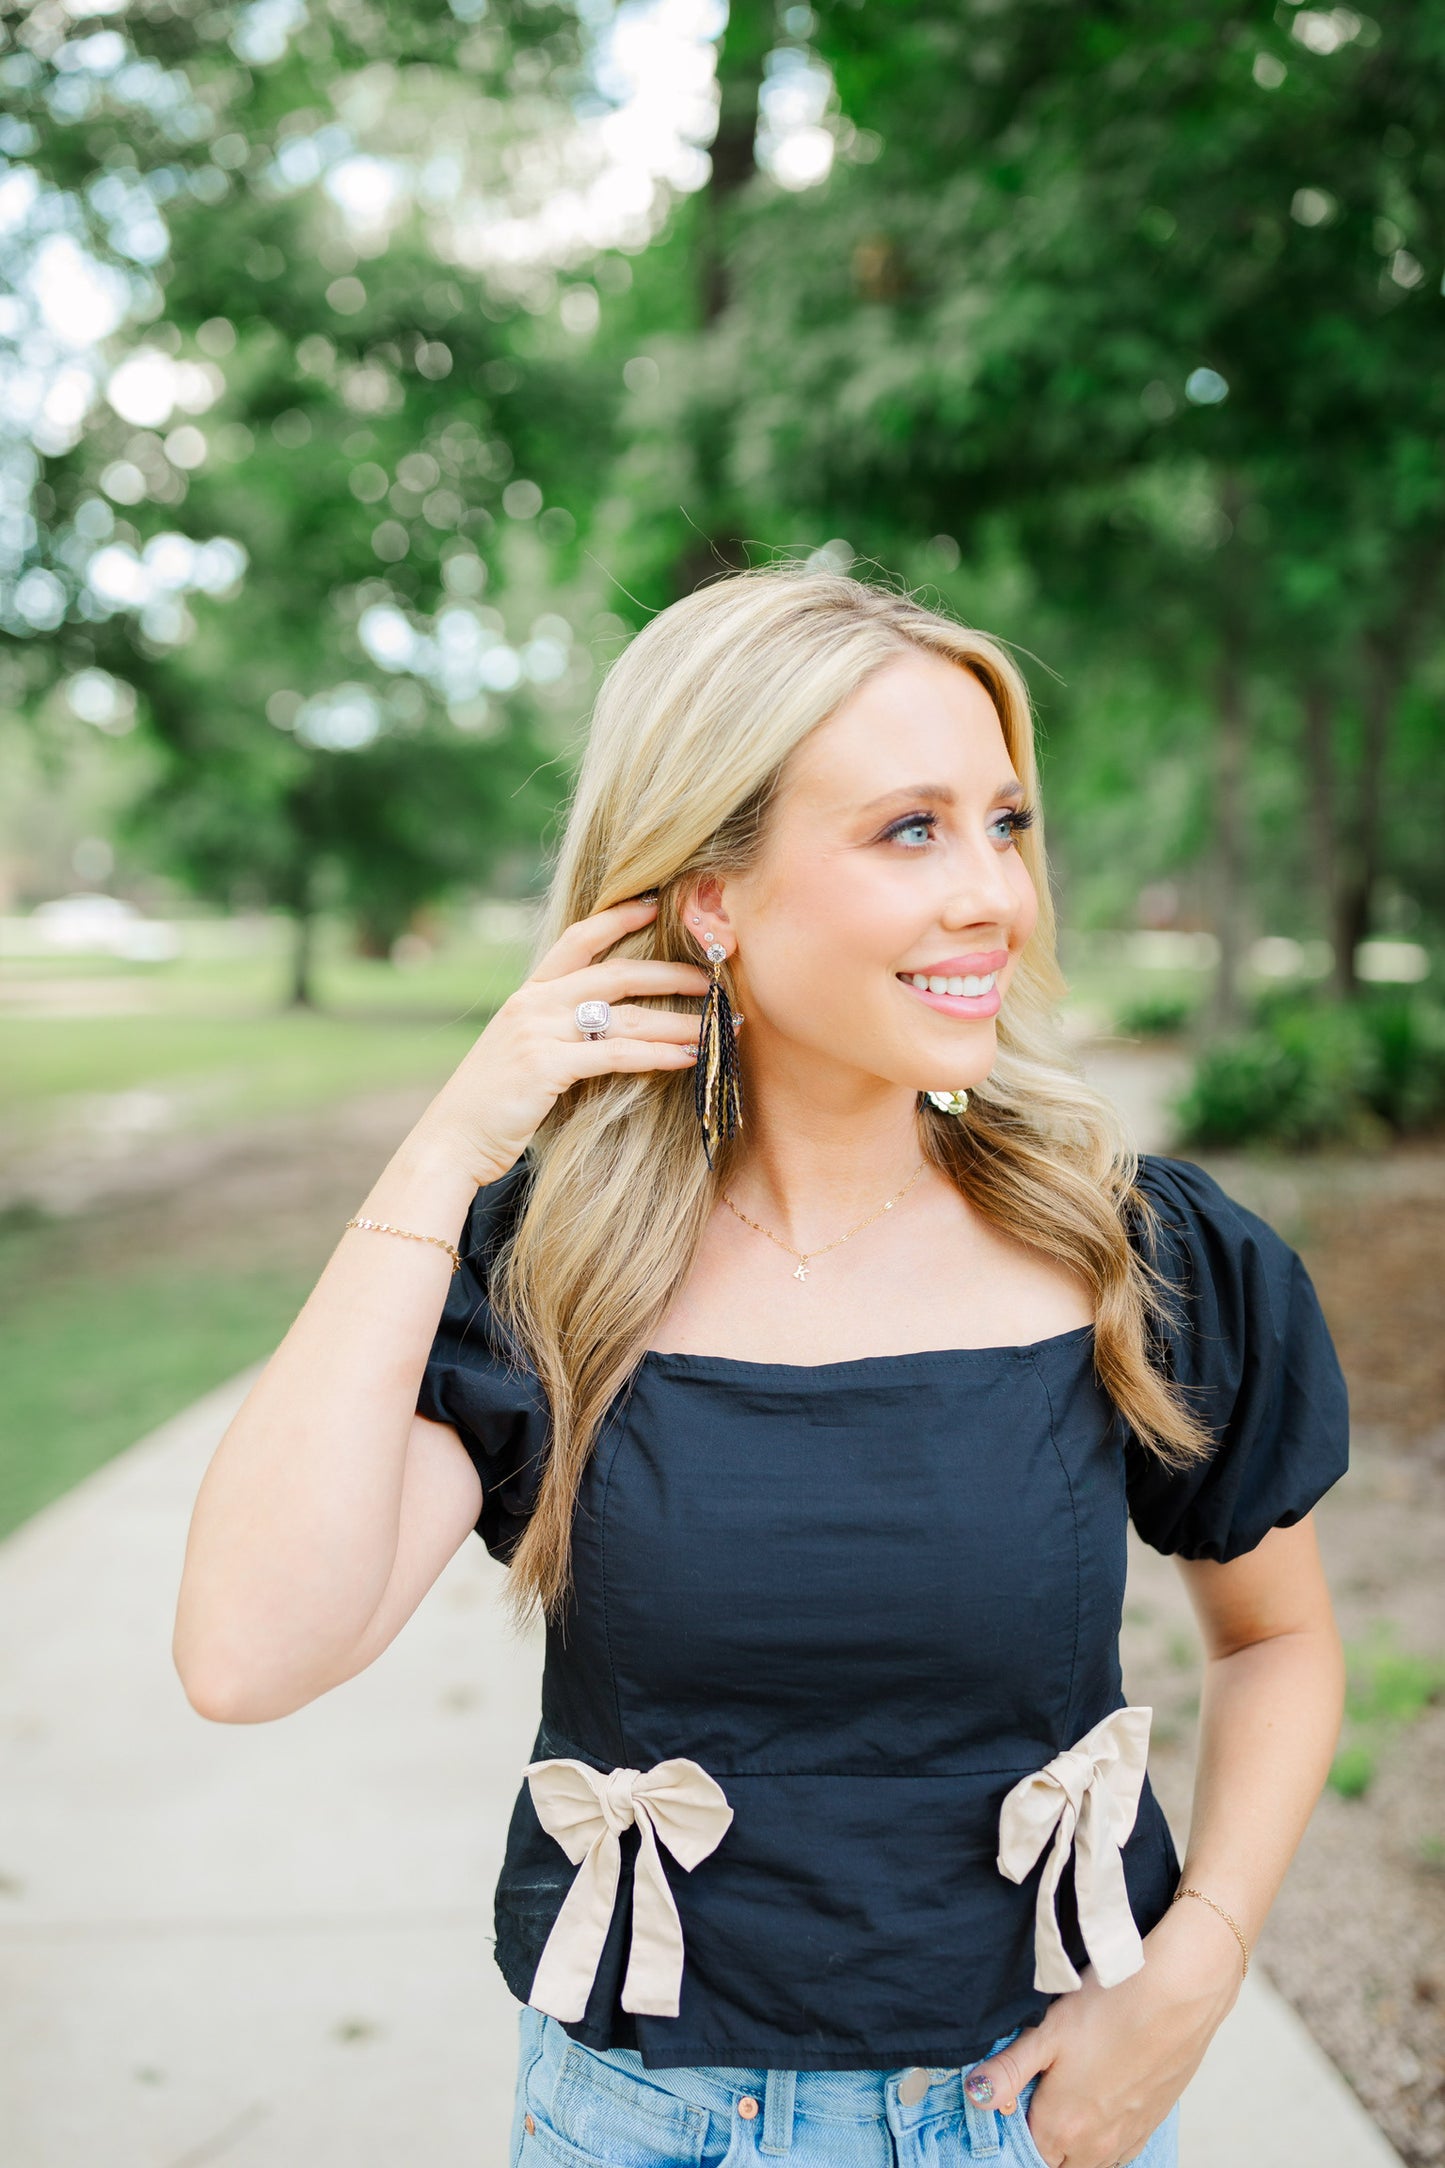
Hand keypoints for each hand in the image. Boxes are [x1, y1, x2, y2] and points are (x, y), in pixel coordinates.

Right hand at [413, 897, 719, 1186]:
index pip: (577, 938)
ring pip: (626, 1017)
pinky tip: (689, 1058)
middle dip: (670, 974)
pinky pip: (617, 1055)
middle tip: (711, 980)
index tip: (656, 903)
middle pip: (616, 973)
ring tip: (719, 1028)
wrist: (450, 1141)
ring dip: (679, 1022)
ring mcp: (538, 1033)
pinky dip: (659, 1055)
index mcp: (527, 994)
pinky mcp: (547, 1067)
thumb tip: (606, 1024)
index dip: (619, 917)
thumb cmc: (491, 1103)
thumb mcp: (520, 1051)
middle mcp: (533, 1004)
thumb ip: (555, 1029)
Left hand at [962, 1901, 1241, 2166]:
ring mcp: (1125, 2140)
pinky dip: (1103, 2135)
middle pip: (1056, 2160)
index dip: (1015, 2126)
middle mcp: (1094, 2147)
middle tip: (1040, 2091)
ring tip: (1072, 2090)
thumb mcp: (1047, 2033)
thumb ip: (1008, 2070)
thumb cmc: (1110, 2008)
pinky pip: (1118, 2150)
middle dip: (1043, 2138)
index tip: (1015, 2096)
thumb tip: (974, 2094)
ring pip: (1087, 2160)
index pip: (1025, 2152)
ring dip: (1074, 2139)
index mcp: (1061, 2129)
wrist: (1177, 1996)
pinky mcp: (1150, 2127)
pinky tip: (1101, 2095)